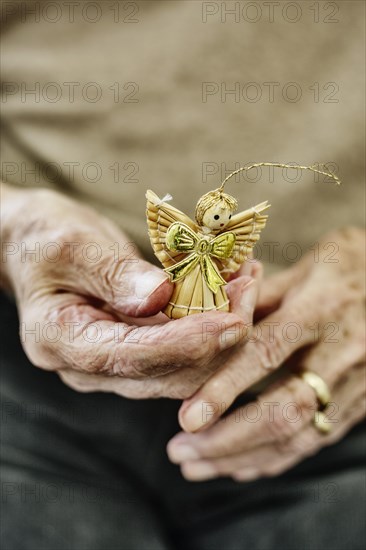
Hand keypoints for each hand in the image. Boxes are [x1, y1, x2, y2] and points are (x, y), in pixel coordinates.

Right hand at [1, 184, 257, 398]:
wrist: (35, 244)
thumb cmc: (42, 239)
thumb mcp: (69, 245)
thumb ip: (112, 274)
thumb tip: (161, 296)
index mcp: (61, 343)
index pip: (132, 358)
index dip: (186, 343)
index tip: (232, 320)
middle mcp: (90, 366)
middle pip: (167, 374)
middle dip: (218, 338)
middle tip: (250, 288)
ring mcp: (116, 361)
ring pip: (185, 367)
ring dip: (224, 331)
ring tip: (249, 281)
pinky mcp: (139, 348)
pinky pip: (184, 346)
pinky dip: (213, 320)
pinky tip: (234, 285)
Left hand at [167, 227, 365, 479]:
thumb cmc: (347, 266)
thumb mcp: (304, 267)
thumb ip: (259, 297)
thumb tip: (211, 321)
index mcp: (320, 309)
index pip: (267, 352)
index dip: (226, 388)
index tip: (188, 417)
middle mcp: (341, 351)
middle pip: (283, 409)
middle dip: (227, 439)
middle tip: (180, 452)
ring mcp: (357, 382)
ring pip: (299, 434)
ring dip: (243, 457)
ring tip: (197, 466)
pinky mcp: (361, 401)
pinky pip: (316, 439)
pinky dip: (275, 458)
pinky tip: (240, 465)